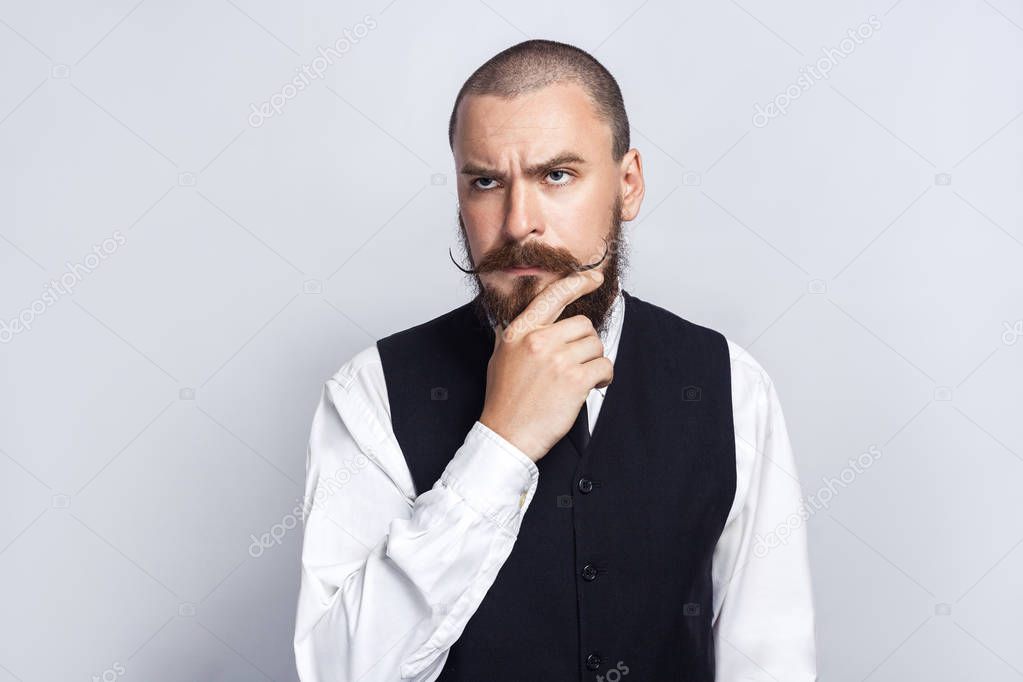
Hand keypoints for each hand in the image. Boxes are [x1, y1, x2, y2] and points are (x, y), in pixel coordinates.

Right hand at [479, 270, 613, 461]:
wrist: (506, 435)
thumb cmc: (504, 400)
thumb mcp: (501, 356)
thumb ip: (518, 334)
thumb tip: (534, 318)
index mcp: (520, 331)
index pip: (554, 295)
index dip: (578, 282)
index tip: (594, 278)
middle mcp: (538, 340)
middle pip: (583, 325)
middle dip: (586, 344)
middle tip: (577, 363)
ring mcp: (557, 360)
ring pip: (596, 346)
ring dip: (594, 362)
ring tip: (581, 379)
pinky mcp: (574, 380)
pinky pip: (604, 366)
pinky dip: (604, 377)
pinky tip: (592, 387)